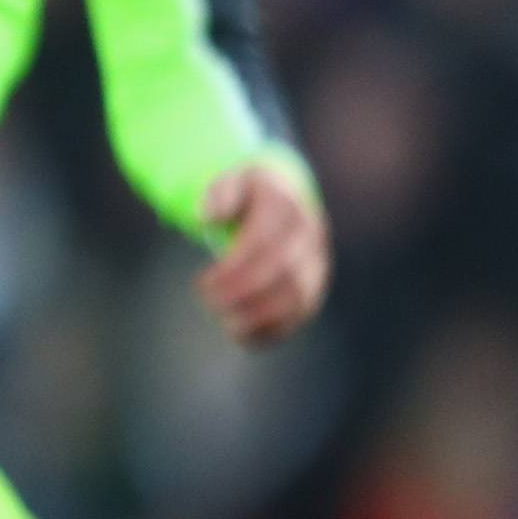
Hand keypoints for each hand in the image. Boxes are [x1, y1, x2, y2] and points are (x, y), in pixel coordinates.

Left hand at [195, 159, 328, 346]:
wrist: (285, 198)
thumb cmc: (247, 194)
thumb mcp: (230, 181)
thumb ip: (219, 193)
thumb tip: (207, 217)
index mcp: (286, 208)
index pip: (263, 243)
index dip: (232, 269)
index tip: (201, 283)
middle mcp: (309, 235)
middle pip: (283, 271)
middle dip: (243, 293)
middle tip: (209, 303)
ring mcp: (317, 262)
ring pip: (298, 296)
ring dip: (260, 316)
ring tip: (227, 324)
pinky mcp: (315, 284)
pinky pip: (302, 312)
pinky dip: (275, 330)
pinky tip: (243, 337)